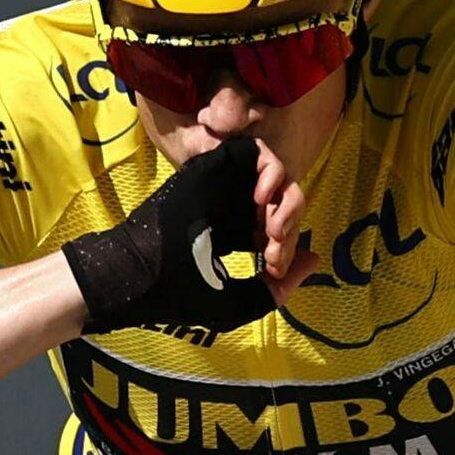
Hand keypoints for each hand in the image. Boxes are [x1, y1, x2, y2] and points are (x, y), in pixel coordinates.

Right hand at [64, 136, 314, 332]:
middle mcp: (231, 207)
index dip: (286, 248)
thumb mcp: (240, 302)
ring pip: (275, 176)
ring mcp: (223, 185)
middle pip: (281, 202)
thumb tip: (313, 258)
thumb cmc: (183, 294)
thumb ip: (280, 287)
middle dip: (288, 226)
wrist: (141, 274)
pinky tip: (262, 200)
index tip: (272, 268)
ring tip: (271, 226)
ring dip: (285, 199)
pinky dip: (272, 171)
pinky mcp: (214, 166)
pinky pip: (257, 152)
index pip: (277, 231)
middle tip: (274, 247)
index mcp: (233, 236)